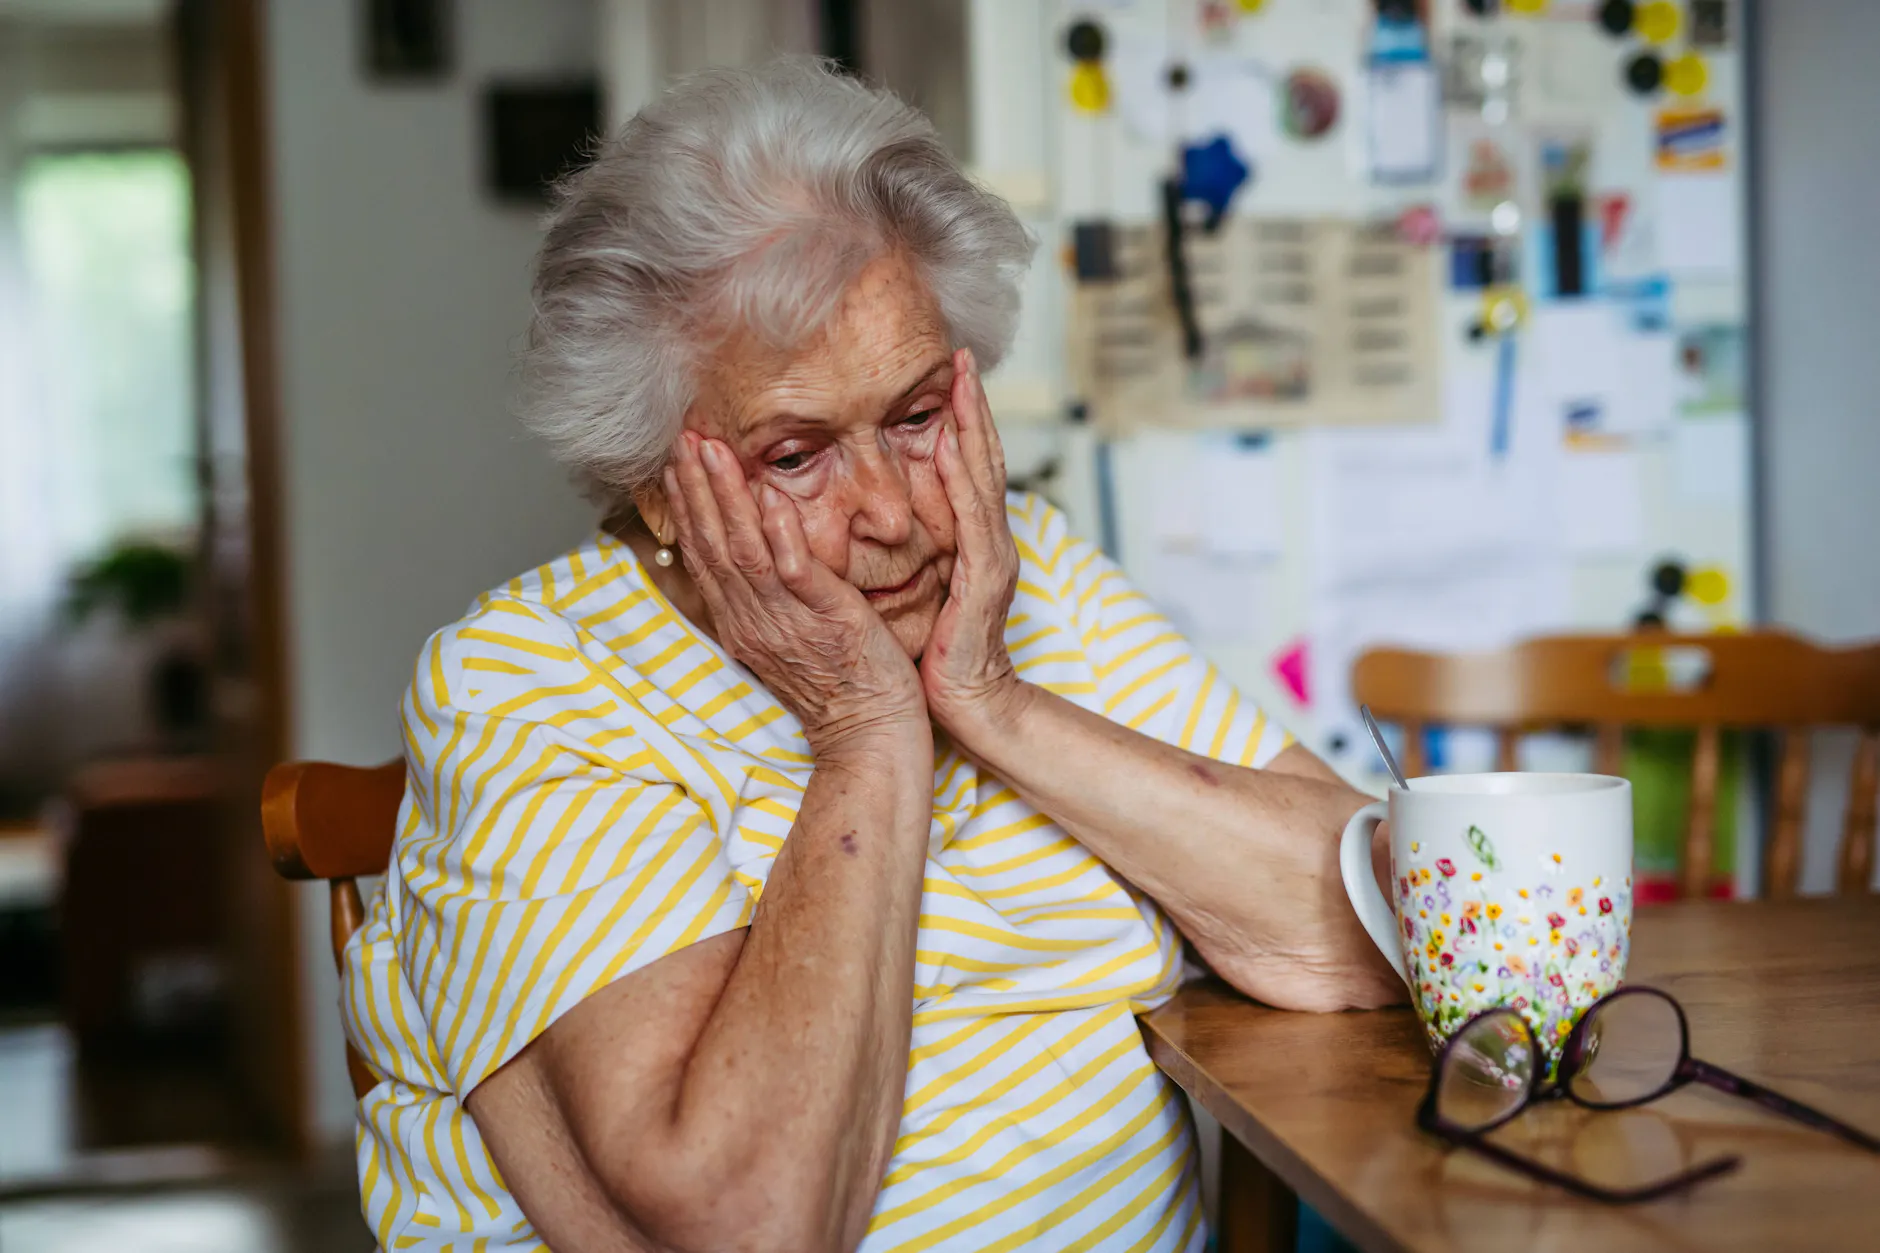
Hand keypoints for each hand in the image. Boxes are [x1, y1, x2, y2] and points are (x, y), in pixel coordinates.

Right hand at [665, 431, 926, 755]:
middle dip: (695, 487)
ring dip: (725, 496)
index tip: (677, 463)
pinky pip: (794, 573)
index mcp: (742, 621)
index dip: (688, 506)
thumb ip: (768, 596)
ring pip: (743, 549)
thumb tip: (758, 553)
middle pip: (712, 544)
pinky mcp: (824, 620)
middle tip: (683, 438)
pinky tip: (773, 499)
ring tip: (711, 451)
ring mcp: (784, 620)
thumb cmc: (840, 685)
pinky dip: (781, 535)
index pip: (704, 554)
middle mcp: (752, 619)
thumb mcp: (789, 637)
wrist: (870, 734)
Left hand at [921, 349, 1025, 736]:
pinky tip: (949, 446)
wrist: (972, 706)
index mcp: (972, 542)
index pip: (965, 468)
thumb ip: (916, 551)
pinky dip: (961, 479)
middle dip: (974, 406)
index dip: (960, 419)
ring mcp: (992, 558)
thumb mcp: (925, 590)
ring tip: (961, 382)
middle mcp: (989, 541)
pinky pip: (972, 520)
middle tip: (962, 356)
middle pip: (981, 459)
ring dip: (972, 426)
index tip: (948, 373)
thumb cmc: (940, 653)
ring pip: (982, 479)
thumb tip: (883, 518)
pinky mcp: (983, 581)